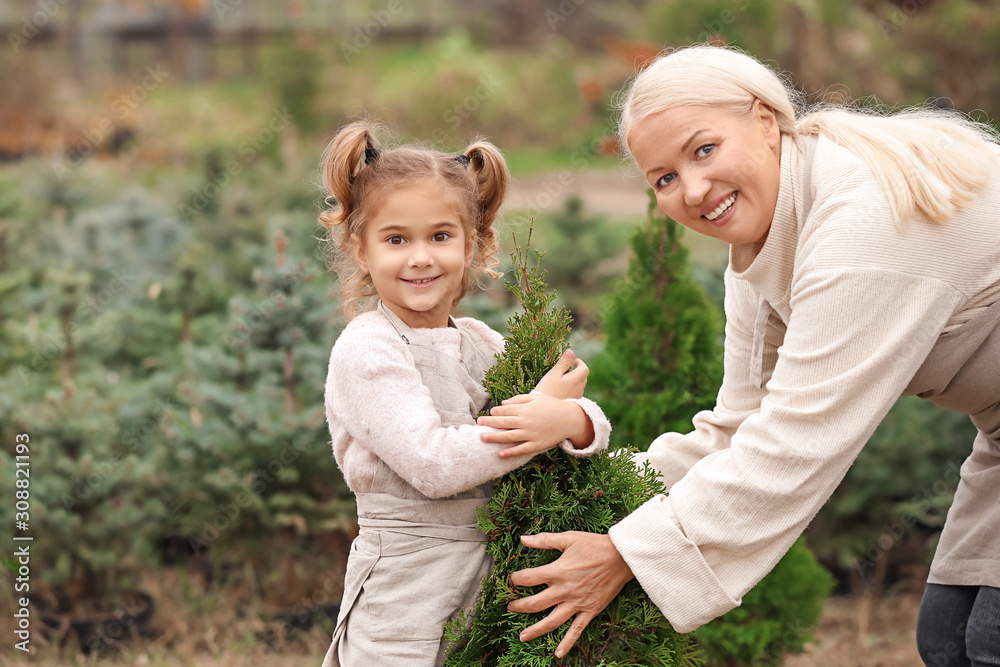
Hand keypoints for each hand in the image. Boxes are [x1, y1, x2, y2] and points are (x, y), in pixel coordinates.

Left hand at [477, 394, 589, 456]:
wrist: (570, 418)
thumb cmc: (552, 406)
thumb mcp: (536, 398)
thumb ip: (518, 400)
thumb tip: (502, 404)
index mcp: (525, 409)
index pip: (505, 410)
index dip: (495, 412)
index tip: (490, 413)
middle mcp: (526, 421)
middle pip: (503, 423)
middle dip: (489, 423)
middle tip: (478, 423)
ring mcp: (531, 434)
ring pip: (509, 437)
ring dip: (494, 437)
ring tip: (482, 437)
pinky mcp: (537, 444)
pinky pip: (521, 449)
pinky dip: (510, 452)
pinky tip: (500, 454)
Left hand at [507, 532, 633, 657]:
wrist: (622, 557)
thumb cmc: (594, 546)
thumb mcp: (568, 538)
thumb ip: (544, 540)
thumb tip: (523, 538)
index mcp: (558, 571)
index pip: (528, 578)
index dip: (516, 579)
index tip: (511, 580)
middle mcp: (565, 590)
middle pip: (535, 604)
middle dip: (519, 606)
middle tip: (510, 608)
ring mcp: (577, 603)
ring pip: (552, 621)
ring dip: (535, 630)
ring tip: (522, 636)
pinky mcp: (590, 611)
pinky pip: (577, 630)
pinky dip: (567, 643)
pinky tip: (557, 654)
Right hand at [533, 349, 588, 399]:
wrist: (544, 409)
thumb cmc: (547, 389)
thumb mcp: (554, 373)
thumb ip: (563, 362)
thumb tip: (571, 352)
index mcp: (576, 380)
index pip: (585, 369)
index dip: (580, 363)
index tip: (573, 361)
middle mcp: (579, 389)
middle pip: (583, 377)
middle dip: (577, 371)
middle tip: (566, 369)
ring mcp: (577, 397)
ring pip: (580, 385)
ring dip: (575, 380)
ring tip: (562, 379)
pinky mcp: (573, 403)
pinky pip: (576, 392)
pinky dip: (572, 388)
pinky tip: (561, 389)